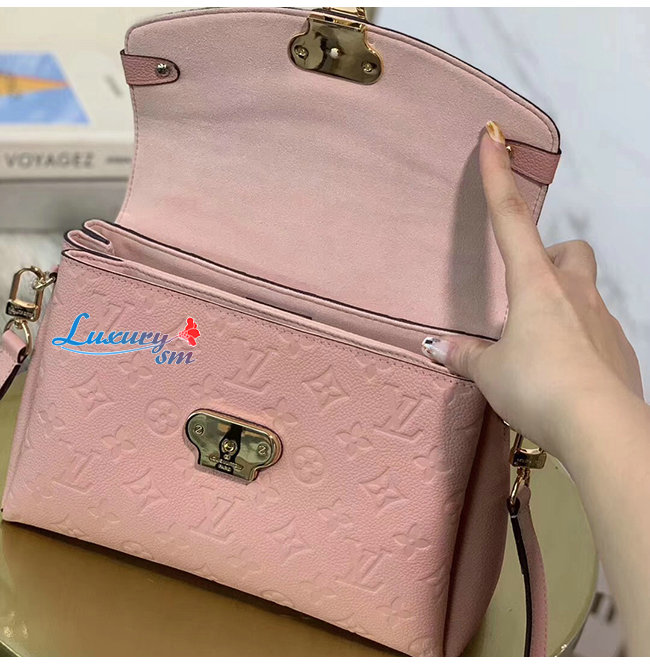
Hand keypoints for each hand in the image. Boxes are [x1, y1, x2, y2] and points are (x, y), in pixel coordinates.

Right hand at [423, 121, 643, 457]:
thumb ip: (465, 358)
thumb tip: (434, 349)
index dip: (497, 178)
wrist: (601, 428)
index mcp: (535, 286)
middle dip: (553, 259)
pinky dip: (579, 342)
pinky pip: (598, 331)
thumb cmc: (537, 386)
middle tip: (529, 290)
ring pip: (587, 292)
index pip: (509, 220)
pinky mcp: (620, 351)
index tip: (491, 139)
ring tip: (540, 348)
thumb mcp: (491, 374)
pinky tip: (565, 376)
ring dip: (564, 305)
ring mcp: (604, 320)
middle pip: (573, 252)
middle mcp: (575, 293)